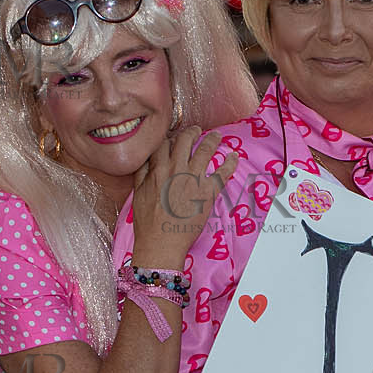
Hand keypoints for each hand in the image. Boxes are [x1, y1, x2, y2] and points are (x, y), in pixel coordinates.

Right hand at [131, 127, 238, 266]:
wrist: (161, 242)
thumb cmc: (148, 222)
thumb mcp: (138, 193)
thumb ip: (142, 174)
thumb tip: (145, 160)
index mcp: (157, 170)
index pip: (163, 143)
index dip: (170, 137)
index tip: (174, 137)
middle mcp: (176, 170)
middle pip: (185, 141)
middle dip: (191, 132)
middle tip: (196, 131)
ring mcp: (193, 179)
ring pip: (205, 150)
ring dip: (212, 140)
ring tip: (216, 136)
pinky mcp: (208, 192)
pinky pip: (223, 172)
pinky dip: (230, 162)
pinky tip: (234, 156)